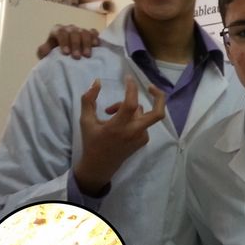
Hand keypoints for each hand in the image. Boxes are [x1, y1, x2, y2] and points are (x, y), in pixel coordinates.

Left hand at [36, 24, 99, 59]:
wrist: (65, 56)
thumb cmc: (55, 54)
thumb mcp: (46, 53)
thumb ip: (43, 51)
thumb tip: (45, 50)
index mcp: (58, 30)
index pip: (61, 32)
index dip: (64, 41)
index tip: (66, 53)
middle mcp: (69, 28)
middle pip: (74, 32)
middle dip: (76, 44)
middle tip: (77, 57)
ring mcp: (80, 30)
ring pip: (84, 32)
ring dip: (86, 44)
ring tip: (87, 55)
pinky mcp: (90, 34)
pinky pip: (93, 33)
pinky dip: (95, 38)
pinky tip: (96, 45)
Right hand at [73, 76, 165, 194]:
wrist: (100, 165)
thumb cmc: (91, 141)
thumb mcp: (85, 121)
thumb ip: (88, 100)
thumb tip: (97, 82)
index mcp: (118, 127)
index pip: (130, 104)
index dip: (131, 89)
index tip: (128, 78)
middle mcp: (133, 132)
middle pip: (158, 113)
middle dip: (158, 97)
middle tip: (150, 87)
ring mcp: (141, 137)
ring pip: (143, 113)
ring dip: (130, 107)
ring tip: (110, 111)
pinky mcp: (144, 140)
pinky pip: (142, 121)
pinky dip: (132, 117)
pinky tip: (118, 122)